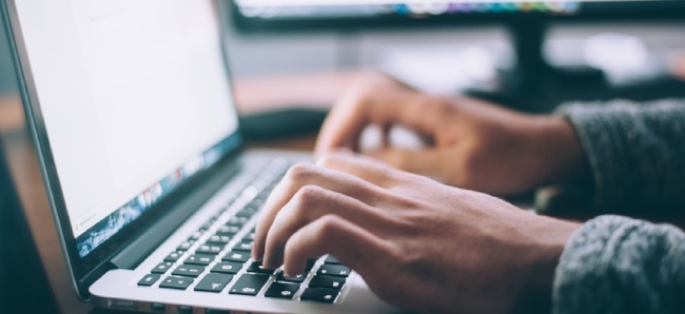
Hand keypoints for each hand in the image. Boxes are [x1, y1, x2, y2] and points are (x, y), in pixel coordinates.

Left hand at [252, 152, 580, 313]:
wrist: (538, 260)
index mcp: (401, 185)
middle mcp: (388, 196)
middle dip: (269, 210)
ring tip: (270, 261)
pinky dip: (295, 250)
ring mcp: (389, 223)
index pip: (331, 163)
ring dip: (272, 230)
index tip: (286, 218)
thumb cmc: (500, 242)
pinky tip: (295, 272)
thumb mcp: (451, 211)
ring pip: (304, 197)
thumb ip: (414, 209)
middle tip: (263, 243)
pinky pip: (323, 233)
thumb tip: (393, 225)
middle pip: (304, 174)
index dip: (295, 188)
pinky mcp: (392, 256)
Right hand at [315, 72, 587, 194]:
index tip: (330, 158)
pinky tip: (378, 162)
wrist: (546, 148)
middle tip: (331, 165)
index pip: (366, 101)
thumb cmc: (512, 157)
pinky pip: (393, 123)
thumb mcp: (461, 169)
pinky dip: (377, 139)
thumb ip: (412, 164)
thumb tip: (367, 164)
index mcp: (428, 109)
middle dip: (341, 131)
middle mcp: (424, 104)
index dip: (340, 127)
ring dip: (357, 135)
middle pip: (363, 102)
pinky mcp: (436, 124)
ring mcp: (430, 112)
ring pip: (376, 112)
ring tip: (348, 166)